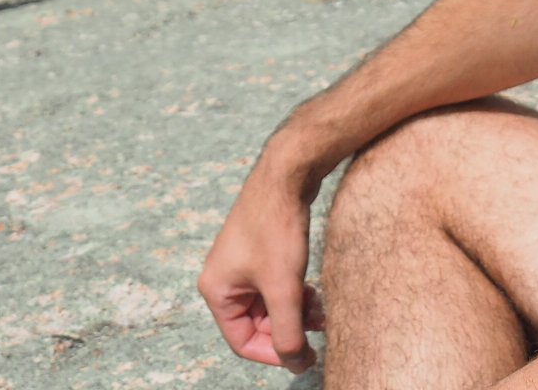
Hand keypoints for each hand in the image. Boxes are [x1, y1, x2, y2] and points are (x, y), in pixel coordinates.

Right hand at [198, 160, 327, 370]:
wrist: (288, 173)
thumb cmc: (277, 228)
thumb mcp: (283, 288)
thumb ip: (287, 332)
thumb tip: (296, 364)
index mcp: (217, 290)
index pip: (242, 342)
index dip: (275, 353)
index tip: (305, 353)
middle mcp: (224, 278)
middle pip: (257, 324)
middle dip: (289, 327)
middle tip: (319, 325)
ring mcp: (241, 263)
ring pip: (270, 305)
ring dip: (296, 311)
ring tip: (320, 307)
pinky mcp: (259, 251)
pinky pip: (276, 286)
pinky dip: (295, 293)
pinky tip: (314, 290)